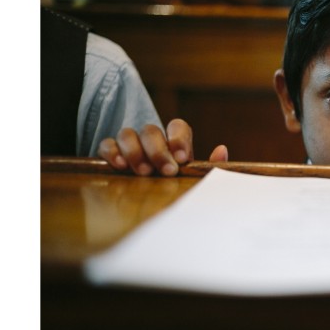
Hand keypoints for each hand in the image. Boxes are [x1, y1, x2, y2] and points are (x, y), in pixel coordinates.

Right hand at [98, 118, 228, 175]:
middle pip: (151, 130)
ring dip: (135, 152)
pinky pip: (107, 144)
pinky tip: (120, 165)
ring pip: (127, 133)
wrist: (147, 202)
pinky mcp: (111, 152)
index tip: (182, 158)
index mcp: (173, 142)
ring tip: (143, 172)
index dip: (179, 138)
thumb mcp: (192, 178)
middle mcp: (151, 139)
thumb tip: (221, 150)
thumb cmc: (174, 186)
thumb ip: (207, 166)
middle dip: (158, 150)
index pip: (177, 126)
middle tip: (166, 171)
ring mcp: (130, 143)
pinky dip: (113, 152)